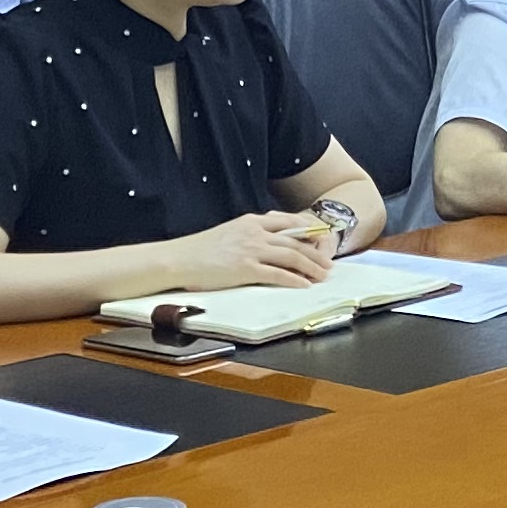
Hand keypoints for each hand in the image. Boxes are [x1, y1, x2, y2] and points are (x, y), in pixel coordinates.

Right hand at [170, 212, 339, 290]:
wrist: (178, 259)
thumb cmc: (198, 250)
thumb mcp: (227, 233)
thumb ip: (247, 234)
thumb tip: (263, 241)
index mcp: (250, 222)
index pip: (287, 222)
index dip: (307, 231)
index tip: (319, 238)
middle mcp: (255, 233)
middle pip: (295, 241)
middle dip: (315, 253)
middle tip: (328, 263)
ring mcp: (251, 250)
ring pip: (292, 257)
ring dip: (311, 267)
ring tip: (323, 276)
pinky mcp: (246, 269)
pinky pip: (277, 274)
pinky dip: (294, 280)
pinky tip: (304, 286)